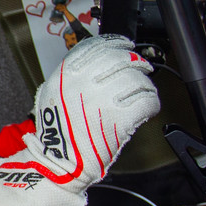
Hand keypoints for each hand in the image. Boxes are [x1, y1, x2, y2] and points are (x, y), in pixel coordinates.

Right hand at [26, 35, 157, 190]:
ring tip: (142, 91)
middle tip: (141, 67)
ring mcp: (102, 101)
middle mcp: (84, 83)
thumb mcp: (53, 92)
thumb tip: (99, 58)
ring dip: (144, 83)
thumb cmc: (58, 132)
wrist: (59, 162)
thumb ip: (73, 73)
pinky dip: (152, 102)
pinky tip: (147, 107)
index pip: (97, 45)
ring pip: (136, 78)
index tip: (125, 45)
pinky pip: (146, 100)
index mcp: (66, 74)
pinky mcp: (119, 120)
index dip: (116, 42)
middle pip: (120, 58)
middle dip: (135, 61)